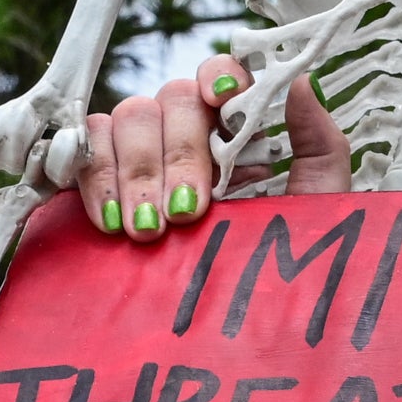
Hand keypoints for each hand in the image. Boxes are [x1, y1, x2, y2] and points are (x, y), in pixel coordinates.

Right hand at [75, 52, 349, 237]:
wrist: (234, 326)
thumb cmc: (276, 261)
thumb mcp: (314, 206)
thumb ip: (318, 143)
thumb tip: (301, 79)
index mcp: (232, 127)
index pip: (220, 75)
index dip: (217, 78)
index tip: (223, 103)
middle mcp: (183, 130)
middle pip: (171, 98)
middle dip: (180, 155)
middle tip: (187, 214)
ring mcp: (139, 151)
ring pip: (126, 118)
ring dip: (136, 171)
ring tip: (148, 231)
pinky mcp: (98, 178)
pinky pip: (84, 148)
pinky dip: (95, 178)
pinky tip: (111, 221)